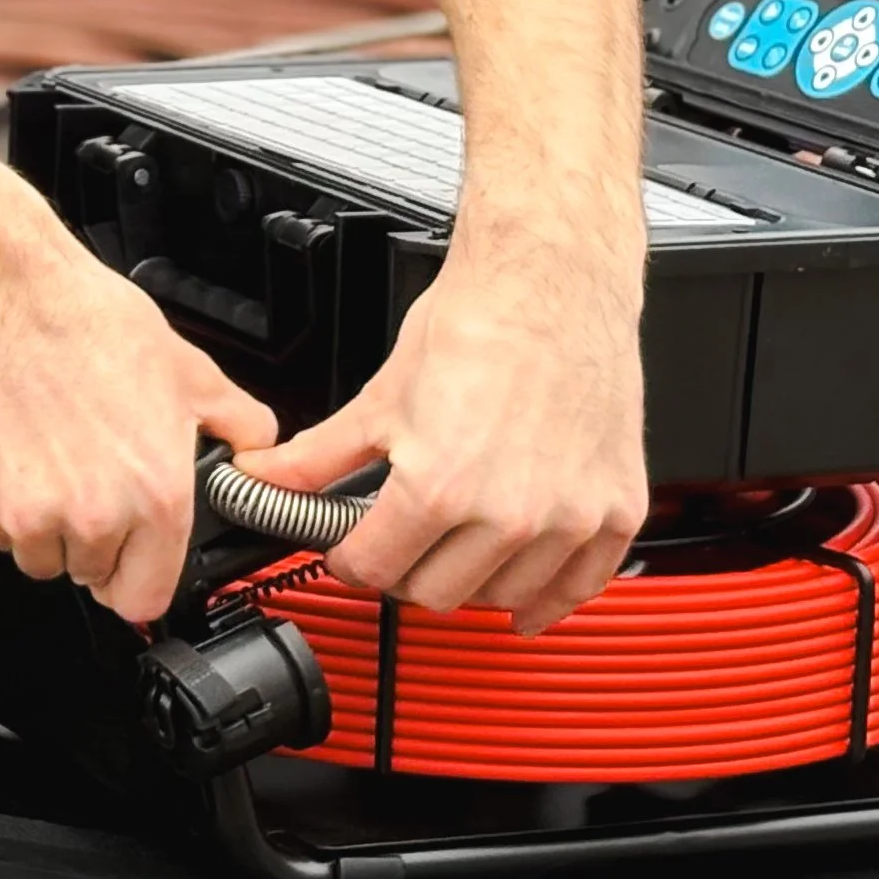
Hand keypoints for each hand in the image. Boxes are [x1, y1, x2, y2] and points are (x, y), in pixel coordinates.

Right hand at [0, 238, 276, 623]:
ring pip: (41, 559)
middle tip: (93, 480)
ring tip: (55, 461)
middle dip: (97, 542)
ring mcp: (25, 518)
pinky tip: (19, 454)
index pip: (146, 599)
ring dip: (49, 528)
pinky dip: (3, 508)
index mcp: (154, 497)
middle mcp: (91, 518)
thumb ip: (240, 427)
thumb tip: (257, 455)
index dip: (143, 577)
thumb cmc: (92, 328)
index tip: (136, 558)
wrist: (9, 300)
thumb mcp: (193, 374)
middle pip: (92, 578)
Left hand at [235, 249, 645, 634]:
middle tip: (406, 539)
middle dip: (408, 570)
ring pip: (503, 598)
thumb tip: (264, 478)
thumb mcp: (382, 396)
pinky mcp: (614, 508)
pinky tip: (531, 589)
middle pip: (436, 594)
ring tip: (462, 545)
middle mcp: (507, 514)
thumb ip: (319, 455)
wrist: (550, 281)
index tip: (356, 548)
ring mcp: (567, 518)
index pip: (375, 571)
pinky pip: (582, 586)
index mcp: (439, 490)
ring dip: (476, 581)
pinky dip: (552, 594)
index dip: (352, 560)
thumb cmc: (479, 323)